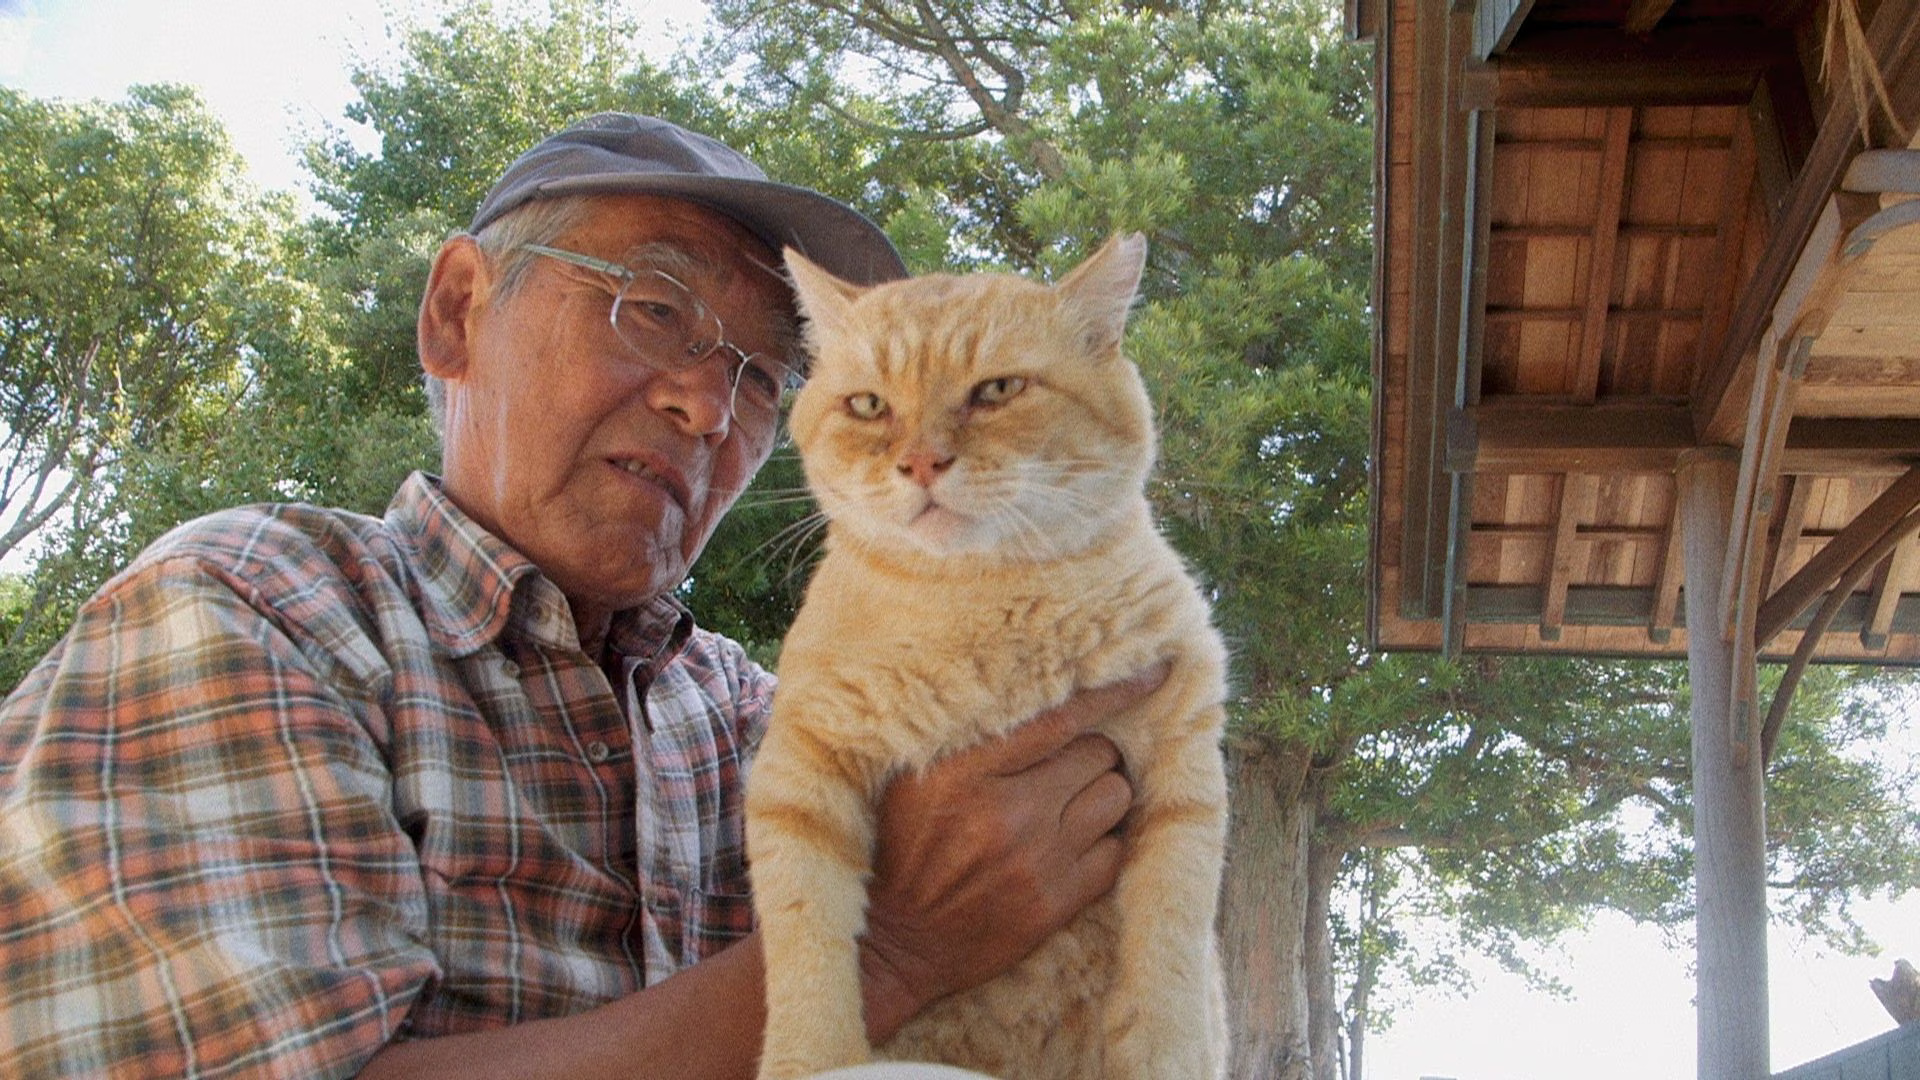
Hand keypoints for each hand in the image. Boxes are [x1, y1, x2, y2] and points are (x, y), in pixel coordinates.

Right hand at [856, 665, 1167, 1040]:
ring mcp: (1036, 858)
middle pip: (1098, 754)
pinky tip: (1078, 843)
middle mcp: (1007, 811)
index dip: (1114, 692)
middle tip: (1070, 766)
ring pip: (1115, 798)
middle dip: (1092, 755)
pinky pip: (1115, 853)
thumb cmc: (901, 849)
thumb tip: (1033, 692)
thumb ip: (967, 736)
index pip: (1059, 718)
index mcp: (964, 771)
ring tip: (1075, 803)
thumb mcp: (912, 779)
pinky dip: (1105, 842)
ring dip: (1103, 794)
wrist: (894, 942)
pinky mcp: (1055, 902)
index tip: (1155, 672)